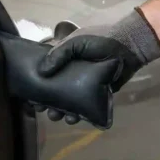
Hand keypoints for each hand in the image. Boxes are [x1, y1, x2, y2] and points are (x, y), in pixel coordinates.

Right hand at [33, 10, 159, 124]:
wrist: (130, 47)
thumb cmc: (101, 40)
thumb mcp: (76, 42)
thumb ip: (59, 54)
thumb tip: (41, 72)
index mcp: (62, 60)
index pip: (44, 73)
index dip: (36, 84)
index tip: (30, 95)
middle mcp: (70, 73)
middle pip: (53, 91)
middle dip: (46, 102)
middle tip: (42, 108)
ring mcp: (83, 85)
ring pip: (67, 102)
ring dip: (60, 111)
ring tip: (58, 116)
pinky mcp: (96, 94)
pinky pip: (85, 108)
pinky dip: (78, 115)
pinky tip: (74, 118)